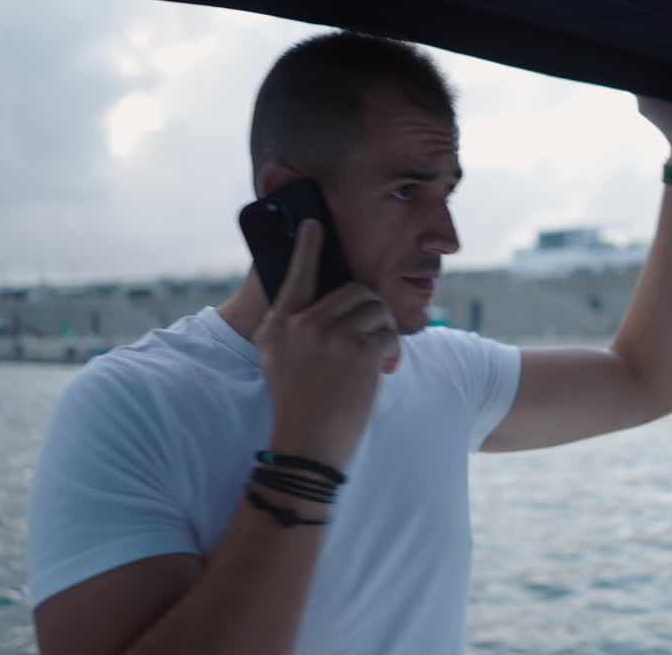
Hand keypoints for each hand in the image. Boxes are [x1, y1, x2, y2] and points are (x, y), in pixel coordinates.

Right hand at [253, 220, 400, 466]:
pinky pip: (387, 334)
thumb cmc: (301, 408)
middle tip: (375, 340)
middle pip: (353, 291)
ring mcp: (327, 335)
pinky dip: (392, 353)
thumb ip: (294, 330)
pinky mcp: (355, 350)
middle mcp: (299, 324)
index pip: (296, 276)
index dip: (307, 248)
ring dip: (385, 332)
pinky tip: (383, 372)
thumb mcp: (280, 362)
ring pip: (375, 308)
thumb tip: (326, 303)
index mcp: (278, 326)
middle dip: (372, 313)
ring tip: (378, 359)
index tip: (314, 223)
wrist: (305, 449)